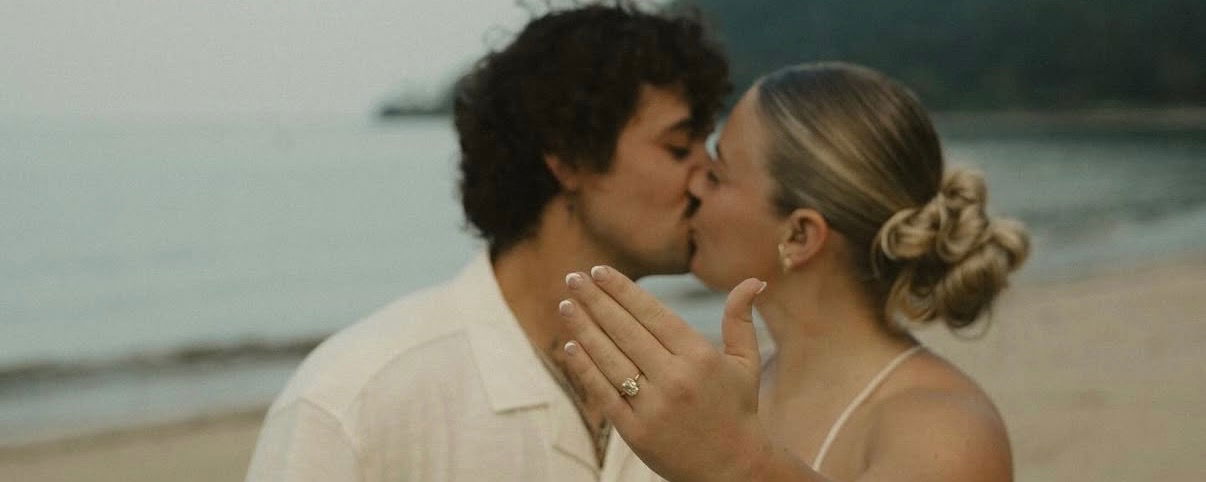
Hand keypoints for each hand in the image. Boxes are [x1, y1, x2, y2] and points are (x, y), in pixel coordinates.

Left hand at [559, 266, 770, 481]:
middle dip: (596, 300)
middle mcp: (676, 378)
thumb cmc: (737, 410)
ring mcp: (654, 406)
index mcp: (700, 357)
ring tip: (566, 306)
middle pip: (626, 331)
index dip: (623, 291)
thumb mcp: (746, 363)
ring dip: (584, 329)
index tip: (599, 271)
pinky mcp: (636, 432)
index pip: (652, 314)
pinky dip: (585, 369)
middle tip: (573, 277)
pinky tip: (571, 346)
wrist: (733, 469)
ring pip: (610, 359)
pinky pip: (604, 393)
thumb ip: (740, 320)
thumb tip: (753, 280)